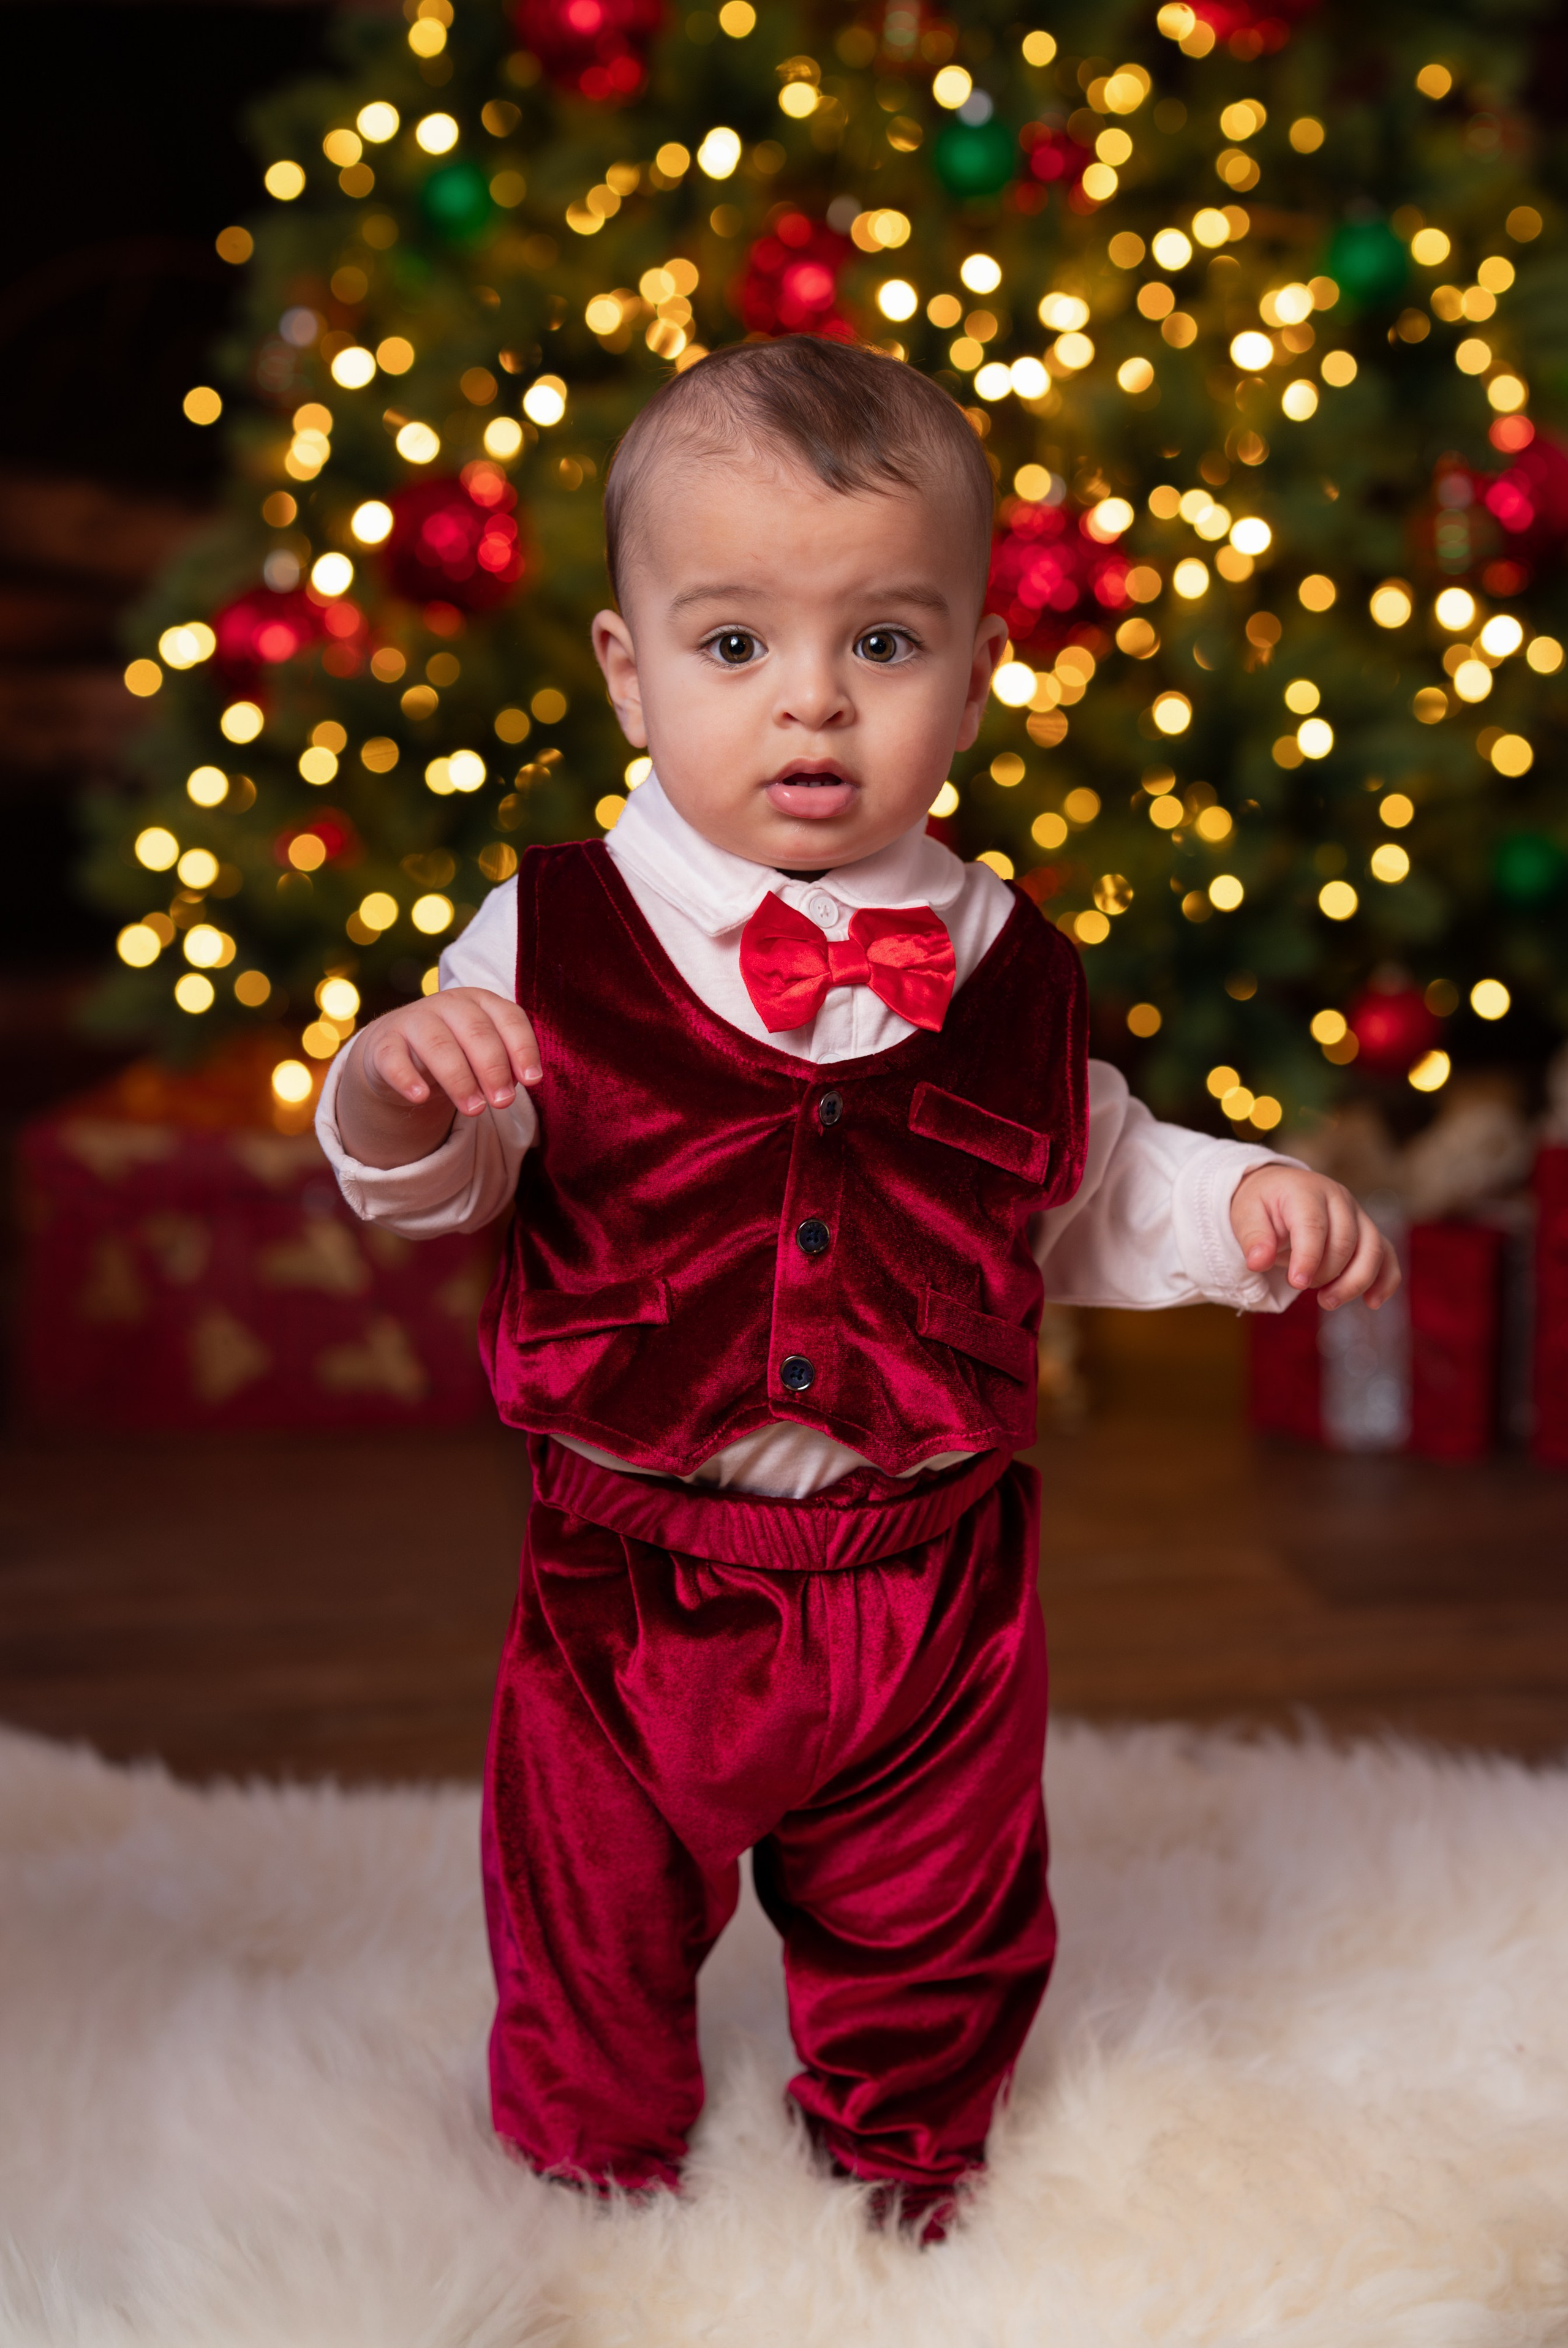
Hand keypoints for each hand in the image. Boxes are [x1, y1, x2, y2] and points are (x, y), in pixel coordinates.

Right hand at [357, 985, 540, 1117]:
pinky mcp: (383, 1044)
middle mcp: (448, 1004)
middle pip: (476, 1031)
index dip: (522, 1048)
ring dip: (459, 1080)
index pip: (508, 1017)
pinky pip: (393, 1059)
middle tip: (503, 1102)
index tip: (532, 1081)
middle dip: (493, 1068)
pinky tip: (420, 1097)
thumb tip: (521, 1082)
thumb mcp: (483, 1054)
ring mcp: (413, 1020)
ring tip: (475, 1110)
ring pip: (438, 1045)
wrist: (396, 1053)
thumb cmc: (455, 1053)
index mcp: (480, 1001)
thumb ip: (506, 1064)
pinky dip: (406, 1078)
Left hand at [1229, 1163, 1400, 1311]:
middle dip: (1326, 1274)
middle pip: (1346, 1241)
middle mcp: (1338, 1199)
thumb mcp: (1245, 1215)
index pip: (1314, 1225)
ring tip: (1328, 1301)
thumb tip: (1258, 1262)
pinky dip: (1385, 1280)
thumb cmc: (1262, 1205)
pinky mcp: (1367, 1231)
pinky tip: (1372, 1302)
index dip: (1308, 1258)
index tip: (1296, 1284)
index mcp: (1306, 1191)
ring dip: (1354, 1282)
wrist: (1277, 1189)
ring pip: (1373, 1250)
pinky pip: (1387, 1255)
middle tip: (1300, 1287)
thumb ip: (1253, 1238)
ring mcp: (1357, 1214)